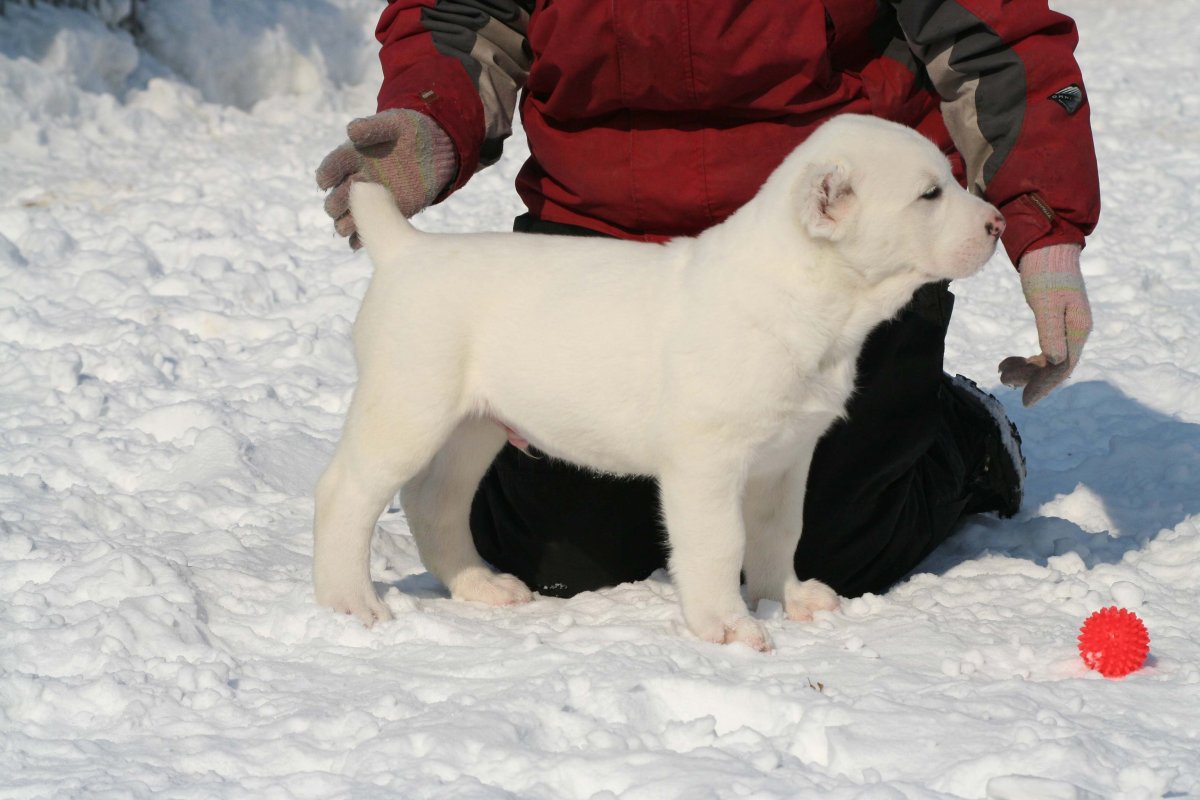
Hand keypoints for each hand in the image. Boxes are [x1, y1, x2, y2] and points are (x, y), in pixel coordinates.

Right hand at [316, 109, 456, 247]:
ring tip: (346, 229)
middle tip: (341, 207)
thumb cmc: (411, 130)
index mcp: (353, 156)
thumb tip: (351, 130)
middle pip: (337, 197)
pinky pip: (371, 227)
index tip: (325, 180)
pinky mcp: (391, 211)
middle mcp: (358, 179)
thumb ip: (373, 127)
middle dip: (336, 203)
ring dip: (346, 224)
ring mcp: (373, 198)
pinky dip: (361, 238)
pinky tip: (358, 244)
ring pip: (349, 216)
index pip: (334, 166)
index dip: (327, 173)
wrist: (438, 147)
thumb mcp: (393, 123)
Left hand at [998, 244, 1091, 405]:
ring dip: (1026, 368)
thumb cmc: (1046, 272)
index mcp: (1078, 329)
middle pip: (1055, 366)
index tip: (1024, 400)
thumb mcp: (1046, 304)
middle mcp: (1076, 330)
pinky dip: (1027, 358)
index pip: (1063, 367)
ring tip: (1001, 369)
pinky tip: (1009, 361)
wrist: (1045, 245)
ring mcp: (1066, 325)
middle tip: (1002, 376)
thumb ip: (1050, 334)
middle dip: (1030, 376)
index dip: (1044, 385)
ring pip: (1047, 359)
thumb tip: (1053, 364)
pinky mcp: (1054, 319)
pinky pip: (1043, 347)